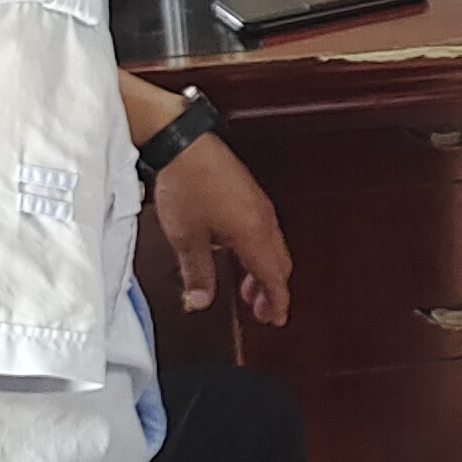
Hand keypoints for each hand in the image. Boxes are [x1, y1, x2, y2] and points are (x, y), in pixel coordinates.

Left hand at [152, 134, 292, 323]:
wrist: (183, 143)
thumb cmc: (187, 182)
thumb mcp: (187, 238)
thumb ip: (198, 273)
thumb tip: (201, 299)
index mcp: (254, 234)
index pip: (274, 278)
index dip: (276, 302)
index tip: (275, 319)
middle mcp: (263, 219)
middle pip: (279, 264)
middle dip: (271, 290)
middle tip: (260, 310)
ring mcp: (258, 204)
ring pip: (272, 247)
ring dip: (263, 270)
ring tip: (246, 287)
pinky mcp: (248, 194)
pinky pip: (263, 230)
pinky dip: (257, 250)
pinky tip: (235, 253)